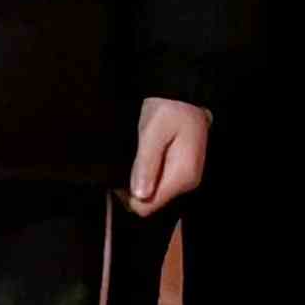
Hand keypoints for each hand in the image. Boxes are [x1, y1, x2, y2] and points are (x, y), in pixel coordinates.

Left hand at [124, 97, 211, 215]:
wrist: (184, 98)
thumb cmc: (169, 111)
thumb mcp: (152, 133)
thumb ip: (146, 164)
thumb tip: (140, 195)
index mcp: (182, 177)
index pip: (148, 206)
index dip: (129, 198)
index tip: (117, 180)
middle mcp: (187, 183)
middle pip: (150, 203)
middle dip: (133, 190)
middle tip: (125, 165)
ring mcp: (185, 179)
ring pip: (152, 194)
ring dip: (138, 182)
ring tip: (134, 159)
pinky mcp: (180, 173)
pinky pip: (158, 184)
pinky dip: (145, 176)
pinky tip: (142, 160)